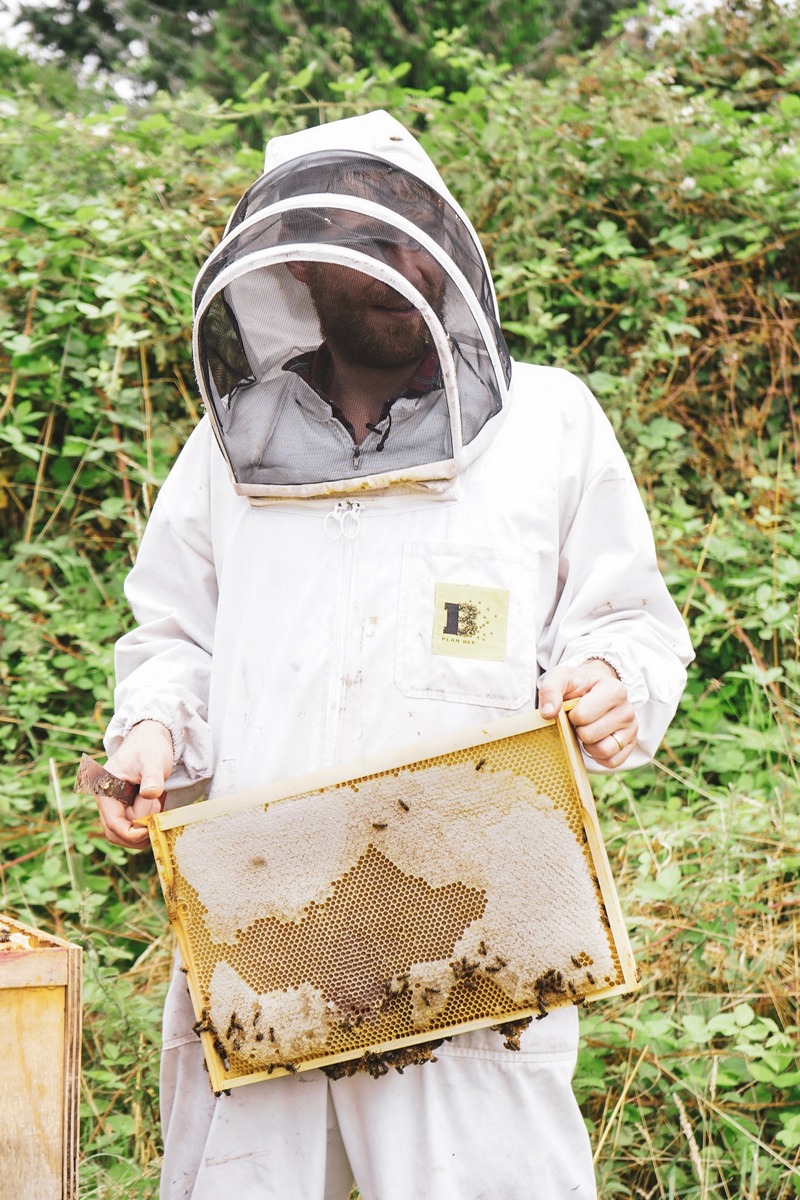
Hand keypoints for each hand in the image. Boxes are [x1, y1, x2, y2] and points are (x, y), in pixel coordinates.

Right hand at [94, 720, 173, 848]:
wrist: (150, 738)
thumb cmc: (150, 746)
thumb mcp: (153, 760)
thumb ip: (152, 778)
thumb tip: (150, 794)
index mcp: (105, 790)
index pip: (113, 824)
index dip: (132, 833)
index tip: (151, 830)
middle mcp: (105, 800)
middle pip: (116, 832)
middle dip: (138, 832)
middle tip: (157, 816)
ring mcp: (113, 804)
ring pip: (125, 831)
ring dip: (142, 826)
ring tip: (156, 803)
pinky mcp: (123, 806)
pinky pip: (132, 824)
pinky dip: (145, 822)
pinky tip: (155, 805)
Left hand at [538, 659, 637, 767]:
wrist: (595, 688)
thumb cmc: (578, 684)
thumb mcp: (561, 678)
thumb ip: (550, 690)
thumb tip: (548, 713)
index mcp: (614, 690)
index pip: (583, 715)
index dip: (571, 715)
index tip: (574, 707)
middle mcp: (627, 710)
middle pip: (590, 735)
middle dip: (577, 729)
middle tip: (578, 720)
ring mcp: (631, 729)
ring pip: (604, 751)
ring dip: (588, 745)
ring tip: (585, 731)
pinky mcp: (630, 745)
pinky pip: (611, 762)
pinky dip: (598, 756)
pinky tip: (594, 741)